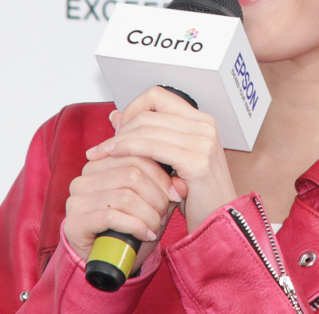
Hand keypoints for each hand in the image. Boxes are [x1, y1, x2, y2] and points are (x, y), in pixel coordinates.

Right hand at [64, 142, 183, 265]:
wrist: (109, 260)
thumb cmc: (131, 226)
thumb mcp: (152, 202)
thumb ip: (165, 188)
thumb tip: (182, 183)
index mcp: (101, 163)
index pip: (136, 155)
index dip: (161, 175)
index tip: (177, 193)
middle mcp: (84, 177)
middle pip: (132, 174)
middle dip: (156, 196)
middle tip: (165, 214)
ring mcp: (76, 199)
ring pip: (125, 196)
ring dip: (148, 214)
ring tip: (156, 226)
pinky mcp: (75, 222)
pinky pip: (112, 217)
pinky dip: (136, 226)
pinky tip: (146, 234)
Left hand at [94, 86, 237, 232]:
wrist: (217, 222)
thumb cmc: (196, 195)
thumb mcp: (169, 159)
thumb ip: (147, 135)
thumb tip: (116, 115)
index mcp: (200, 121)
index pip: (157, 96)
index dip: (133, 108)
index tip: (119, 128)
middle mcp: (204, 126)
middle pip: (149, 112)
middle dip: (121, 128)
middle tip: (104, 146)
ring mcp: (202, 142)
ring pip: (146, 127)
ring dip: (118, 139)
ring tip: (101, 153)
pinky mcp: (196, 160)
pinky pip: (152, 146)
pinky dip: (128, 148)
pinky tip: (114, 156)